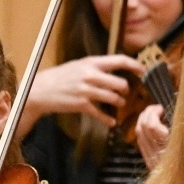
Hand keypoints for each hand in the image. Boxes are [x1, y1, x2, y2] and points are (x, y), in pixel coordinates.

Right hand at [25, 55, 144, 128]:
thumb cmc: (59, 77)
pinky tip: (111, 122)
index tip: (142, 70)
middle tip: (126, 92)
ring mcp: (86, 90)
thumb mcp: (78, 66)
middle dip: (126, 90)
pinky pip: (100, 113)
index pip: (119, 60)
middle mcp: (90, 75)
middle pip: (120, 83)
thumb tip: (114, 69)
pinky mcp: (81, 105)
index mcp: (91, 62)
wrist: (40, 90)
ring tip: (119, 104)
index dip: (134, 65)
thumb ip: (95, 67)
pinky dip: (108, 119)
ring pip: (113, 98)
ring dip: (119, 103)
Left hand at [135, 104, 169, 169]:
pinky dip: (142, 132)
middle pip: (142, 129)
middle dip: (146, 114)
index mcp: (168, 149)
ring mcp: (151, 160)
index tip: (161, 108)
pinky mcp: (150, 163)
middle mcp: (157, 154)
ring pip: (139, 136)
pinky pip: (140, 143)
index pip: (151, 127)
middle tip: (155, 108)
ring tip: (152, 115)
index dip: (153, 114)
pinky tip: (150, 128)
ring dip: (142, 121)